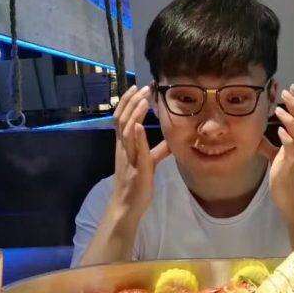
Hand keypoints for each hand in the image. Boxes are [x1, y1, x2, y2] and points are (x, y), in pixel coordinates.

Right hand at [111, 85, 170, 217]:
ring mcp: (128, 158)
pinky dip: (135, 136)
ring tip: (144, 99)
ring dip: (135, 113)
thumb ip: (157, 151)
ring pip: (126, 130)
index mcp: (124, 145)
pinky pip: (134, 151)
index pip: (122, 117)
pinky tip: (138, 125)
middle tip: (144, 87)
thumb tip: (171, 141)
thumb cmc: (136, 184)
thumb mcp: (147, 163)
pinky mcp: (136, 169)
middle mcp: (123, 148)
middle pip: (122, 118)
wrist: (126, 206)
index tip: (138, 88)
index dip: (129, 101)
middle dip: (132, 101)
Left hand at [257, 84, 293, 223]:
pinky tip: (280, 131)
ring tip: (280, 108)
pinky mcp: (291, 164)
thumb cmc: (285, 178)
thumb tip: (258, 136)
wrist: (292, 199)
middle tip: (287, 90)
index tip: (291, 87)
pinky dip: (287, 138)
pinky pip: (292, 148)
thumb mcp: (276, 158)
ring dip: (290, 119)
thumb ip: (269, 146)